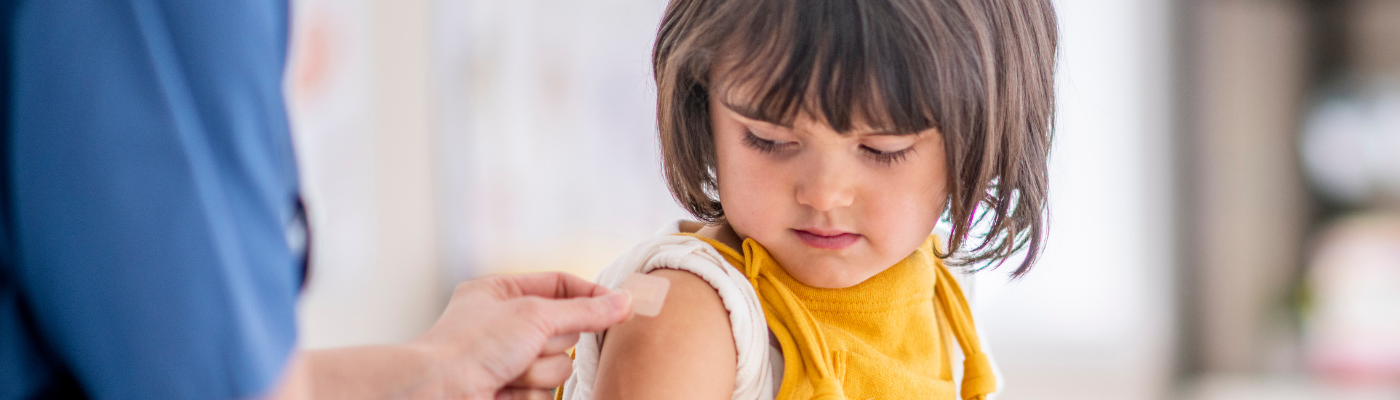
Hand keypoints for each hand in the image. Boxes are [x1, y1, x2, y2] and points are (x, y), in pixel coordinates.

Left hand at [415, 272, 632, 399]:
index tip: (619, 306)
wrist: (439, 393)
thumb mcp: (534, 316)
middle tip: (530, 344)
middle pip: (563, 329)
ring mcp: (507, 361)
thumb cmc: (472, 346)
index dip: (589, 295)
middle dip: (551, 341)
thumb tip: (624, 301)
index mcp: (500, 294)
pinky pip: (544, 392)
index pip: (559, 285)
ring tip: (508, 372)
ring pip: (557, 365)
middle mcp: (503, 325)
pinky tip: (503, 390)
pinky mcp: (510, 391)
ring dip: (538, 370)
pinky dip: (528, 392)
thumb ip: (585, 311)